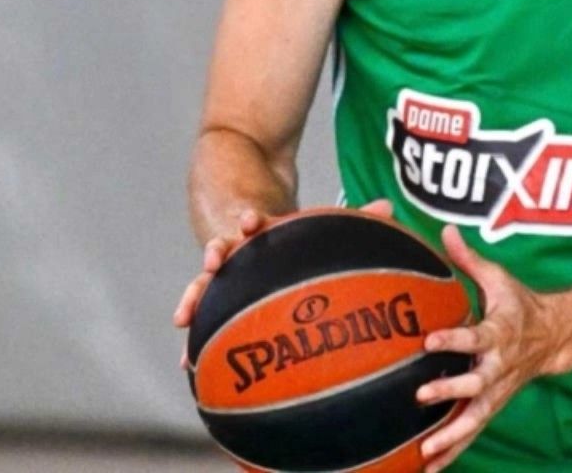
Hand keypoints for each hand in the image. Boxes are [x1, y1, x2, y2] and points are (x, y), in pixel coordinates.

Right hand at [173, 200, 394, 368]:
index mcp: (262, 232)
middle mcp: (238, 251)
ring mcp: (226, 276)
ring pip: (204, 286)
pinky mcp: (220, 299)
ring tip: (182, 320)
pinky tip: (189, 363)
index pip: (252, 220)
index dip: (249, 219)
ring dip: (194, 299)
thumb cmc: (297, 238)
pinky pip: (207, 319)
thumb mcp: (319, 227)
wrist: (256, 230)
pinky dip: (199, 338)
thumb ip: (353, 220)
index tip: (246, 222)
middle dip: (214, 254)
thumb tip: (389, 208)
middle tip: (212, 260)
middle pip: (221, 249)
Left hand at [414, 225, 571, 471]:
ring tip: (425, 450)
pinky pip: (472, 433)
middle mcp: (498, 366)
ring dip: (451, 436)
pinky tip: (428, 467)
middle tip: (421, 395)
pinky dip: (453, 451)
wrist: (555, 338)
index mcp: (499, 333)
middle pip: (474, 383)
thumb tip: (444, 231)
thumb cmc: (519, 305)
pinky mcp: (492, 407)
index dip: (454, 339)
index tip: (429, 341)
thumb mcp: (498, 279)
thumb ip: (469, 259)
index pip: (475, 336)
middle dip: (449, 390)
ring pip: (474, 418)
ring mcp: (497, 391)